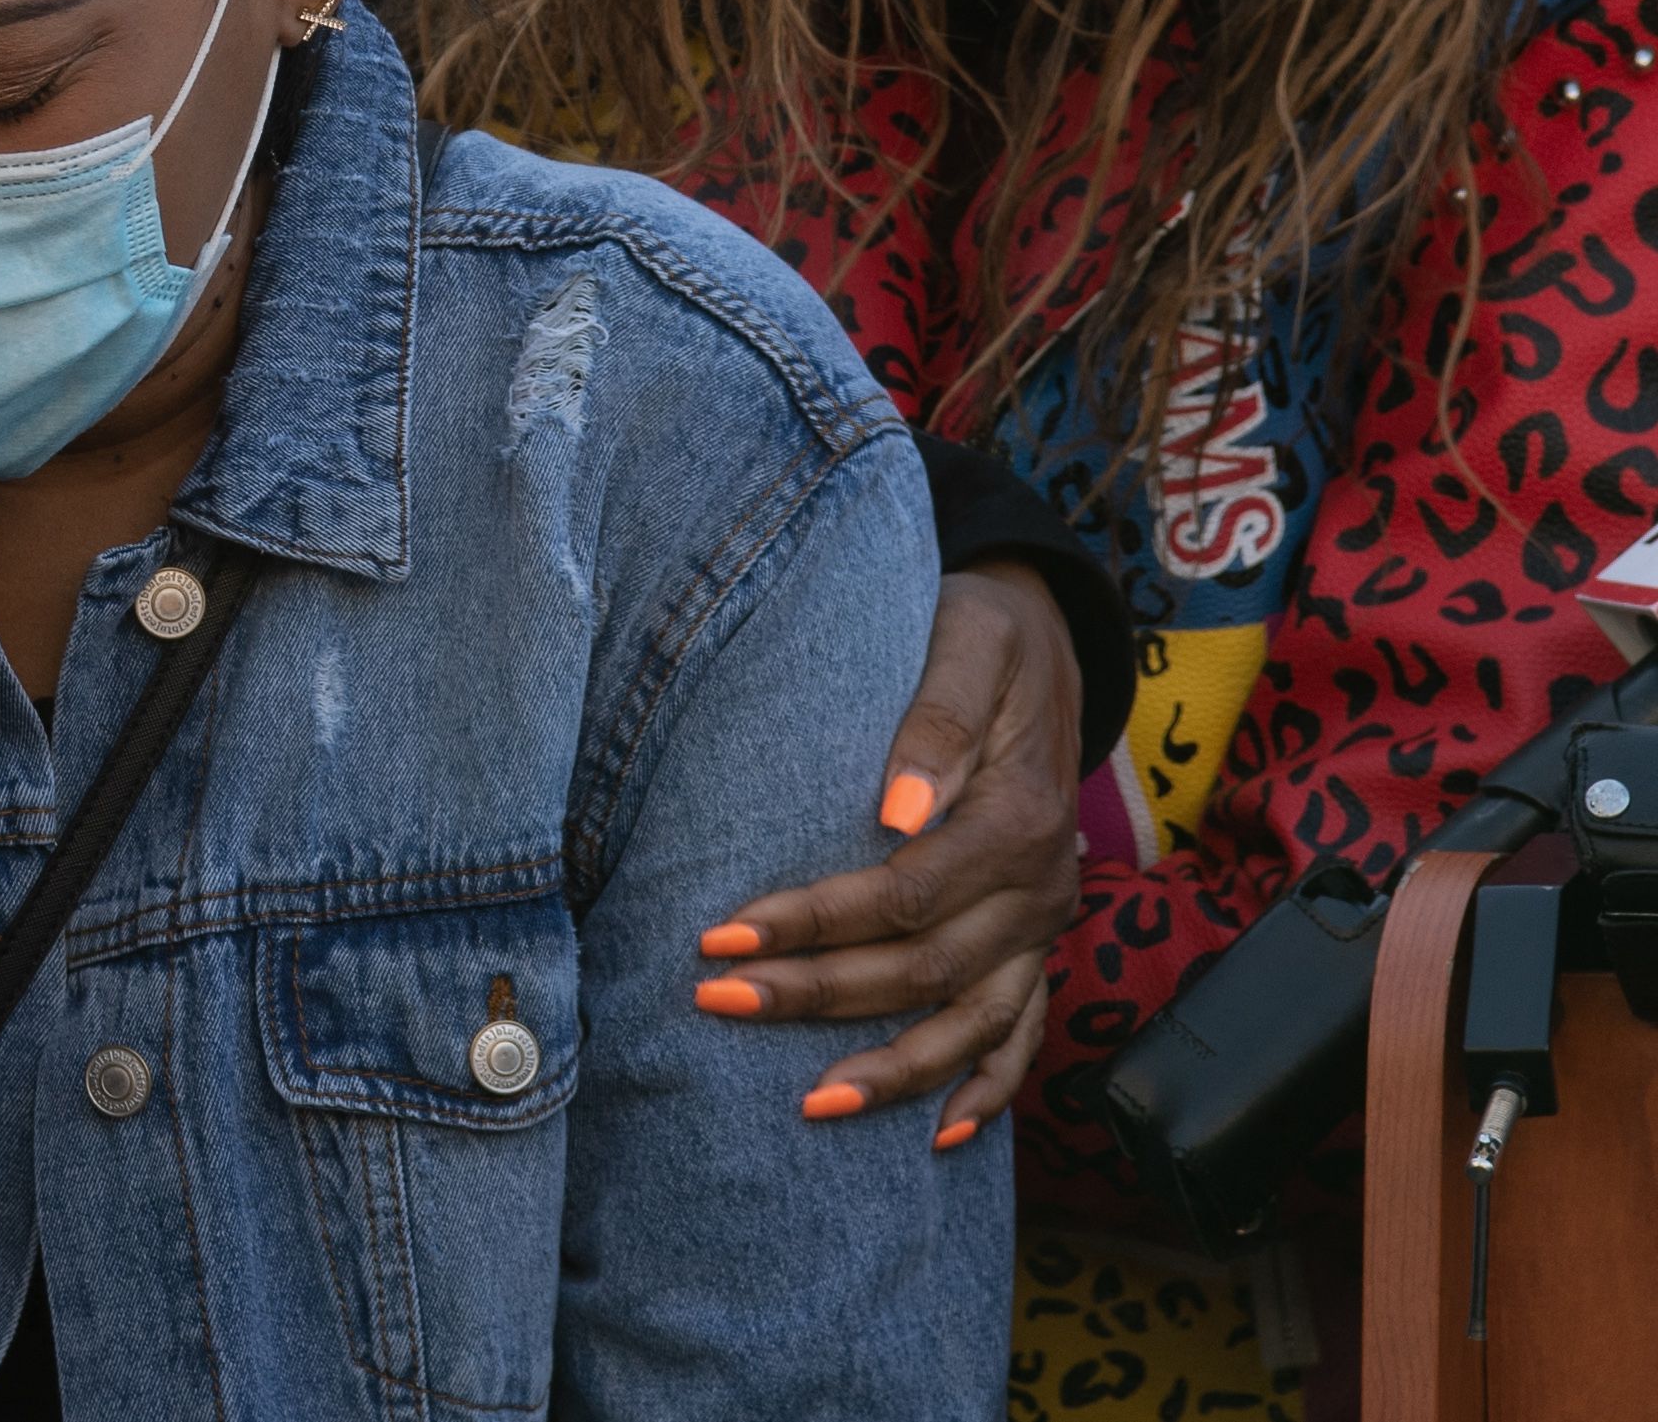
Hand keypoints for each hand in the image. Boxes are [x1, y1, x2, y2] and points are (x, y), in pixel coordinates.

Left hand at [693, 561, 1083, 1144]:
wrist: (1049, 635)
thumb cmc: (985, 630)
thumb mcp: (967, 639)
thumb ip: (937, 717)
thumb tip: (895, 807)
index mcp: (1018, 817)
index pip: (905, 892)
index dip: (814, 922)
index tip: (721, 936)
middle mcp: (1041, 886)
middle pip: (926, 966)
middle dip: (818, 994)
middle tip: (716, 1001)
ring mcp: (1046, 924)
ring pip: (975, 1020)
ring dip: (896, 1068)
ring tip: (810, 1102)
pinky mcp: (1040, 941)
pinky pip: (1026, 1030)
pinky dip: (989, 1087)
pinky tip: (938, 1135)